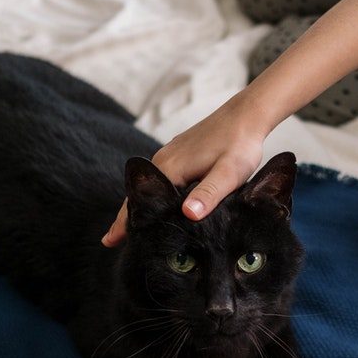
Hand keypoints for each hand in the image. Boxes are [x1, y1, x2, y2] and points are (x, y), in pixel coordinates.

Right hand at [102, 97, 266, 245]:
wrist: (246, 115)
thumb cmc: (240, 144)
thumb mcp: (228, 173)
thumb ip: (209, 193)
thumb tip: (188, 214)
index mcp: (170, 167)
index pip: (140, 200)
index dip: (125, 222)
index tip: (110, 241)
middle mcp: (163, 159)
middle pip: (137, 193)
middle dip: (125, 217)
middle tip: (111, 241)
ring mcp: (169, 154)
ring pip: (146, 185)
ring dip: (136, 205)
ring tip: (128, 228)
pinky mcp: (178, 152)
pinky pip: (156, 177)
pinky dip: (149, 193)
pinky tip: (154, 203)